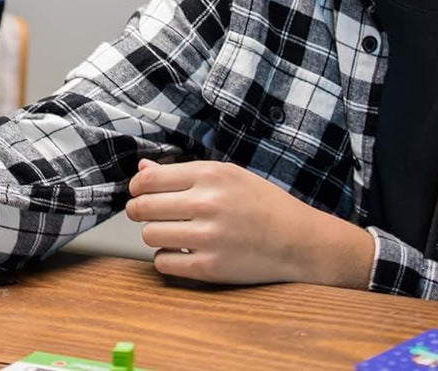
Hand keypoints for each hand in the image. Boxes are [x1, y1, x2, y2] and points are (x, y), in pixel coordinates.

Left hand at [125, 158, 372, 287]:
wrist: (299, 240)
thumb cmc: (263, 204)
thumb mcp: (228, 175)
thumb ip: (183, 172)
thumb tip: (142, 169)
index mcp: (210, 175)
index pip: (149, 179)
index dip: (137, 187)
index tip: (140, 193)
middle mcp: (207, 204)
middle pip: (143, 208)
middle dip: (138, 211)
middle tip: (146, 214)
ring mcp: (208, 237)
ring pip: (149, 235)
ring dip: (155, 235)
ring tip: (171, 233)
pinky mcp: (210, 268)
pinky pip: (163, 263)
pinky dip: (167, 259)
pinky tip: (181, 252)